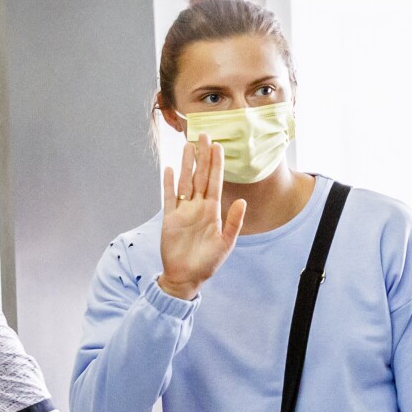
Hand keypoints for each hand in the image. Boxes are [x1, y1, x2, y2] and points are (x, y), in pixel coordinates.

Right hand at [158, 133, 246, 299]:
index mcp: (212, 211)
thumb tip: (242, 200)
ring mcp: (183, 211)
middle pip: (199, 176)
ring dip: (186, 164)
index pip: (214, 182)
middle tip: (203, 135)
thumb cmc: (207, 262)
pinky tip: (170, 169)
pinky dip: (169, 183)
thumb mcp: (225, 243)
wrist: (186, 276)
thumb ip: (234, 221)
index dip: (216, 164)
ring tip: (188, 146)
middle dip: (202, 157)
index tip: (218, 147)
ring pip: (185, 182)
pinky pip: (169, 197)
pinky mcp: (169, 218)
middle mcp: (198, 207)